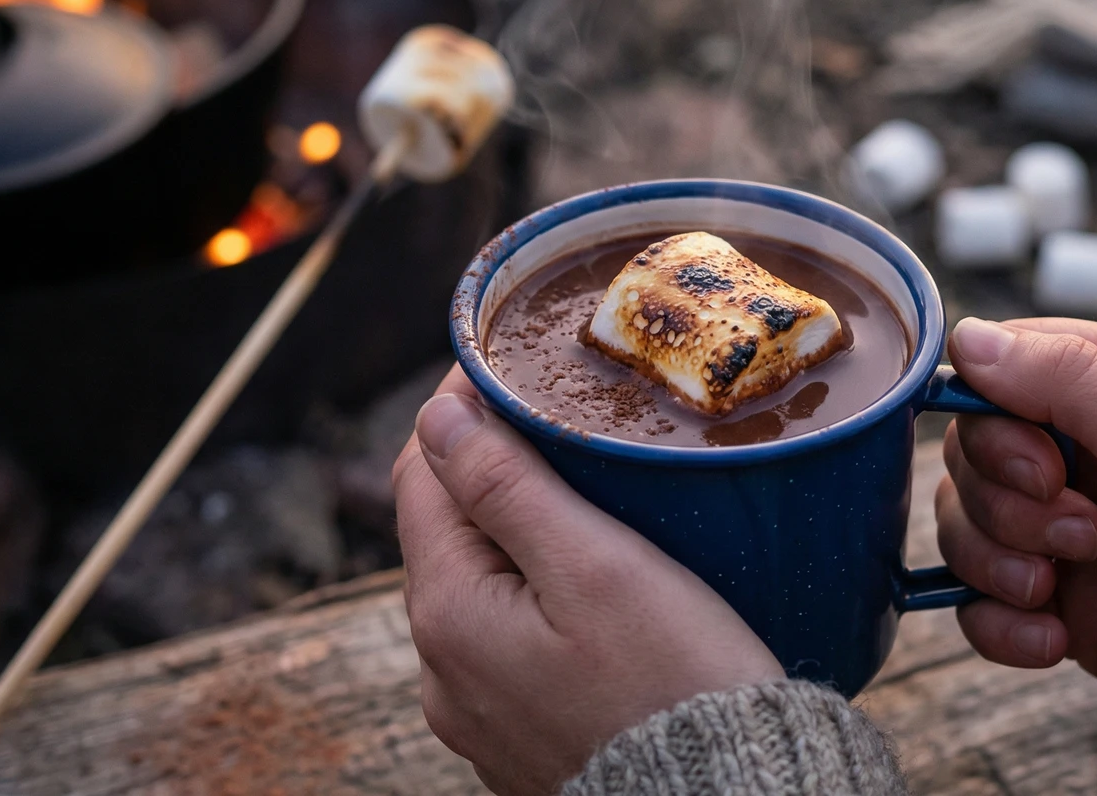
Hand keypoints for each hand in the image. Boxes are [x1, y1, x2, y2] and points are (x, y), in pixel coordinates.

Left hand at [394, 366, 783, 795]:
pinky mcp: (520, 737)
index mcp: (448, 613)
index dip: (459, 407)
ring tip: (583, 486)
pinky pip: (511, 640)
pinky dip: (537, 591)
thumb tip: (436, 414)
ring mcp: (479, 711)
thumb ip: (504, 486)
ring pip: (482, 584)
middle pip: (447, 530)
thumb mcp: (594, 567)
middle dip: (489, 464)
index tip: (508, 360)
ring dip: (515, 528)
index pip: (422, 475)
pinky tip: (591, 578)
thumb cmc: (674, 683)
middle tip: (555, 411)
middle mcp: (443, 670)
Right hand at [936, 318, 1096, 694]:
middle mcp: (1088, 446)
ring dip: (998, 561)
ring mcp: (1063, 523)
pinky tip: (1050, 637)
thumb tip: (967, 338)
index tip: (1043, 467)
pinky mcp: (1053, 594)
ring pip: (964, 520)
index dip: (996, 419)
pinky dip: (999, 620)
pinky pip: (976, 598)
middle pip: (973, 451)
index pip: (1006, 368)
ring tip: (1056, 588)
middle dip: (1008, 501)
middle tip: (1081, 535)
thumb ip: (1071, 379)